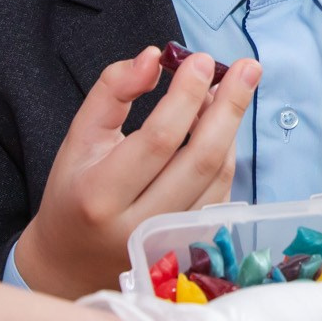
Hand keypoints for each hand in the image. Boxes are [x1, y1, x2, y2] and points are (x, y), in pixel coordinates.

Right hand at [12, 47, 258, 299]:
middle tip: (247, 67)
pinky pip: (222, 192)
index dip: (186, 96)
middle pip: (200, 159)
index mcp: (100, 195)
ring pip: (217, 176)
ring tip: (230, 90)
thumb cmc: (75, 191)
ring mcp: (169, 241)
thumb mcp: (79, 137)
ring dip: (230, 128)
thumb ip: (112, 91)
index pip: (158, 139)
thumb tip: (153, 58)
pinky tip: (220, 127)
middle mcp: (137, 224)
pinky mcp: (191, 245)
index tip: (203, 61)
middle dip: (230, 107)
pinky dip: (227, 154)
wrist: (73, 262)